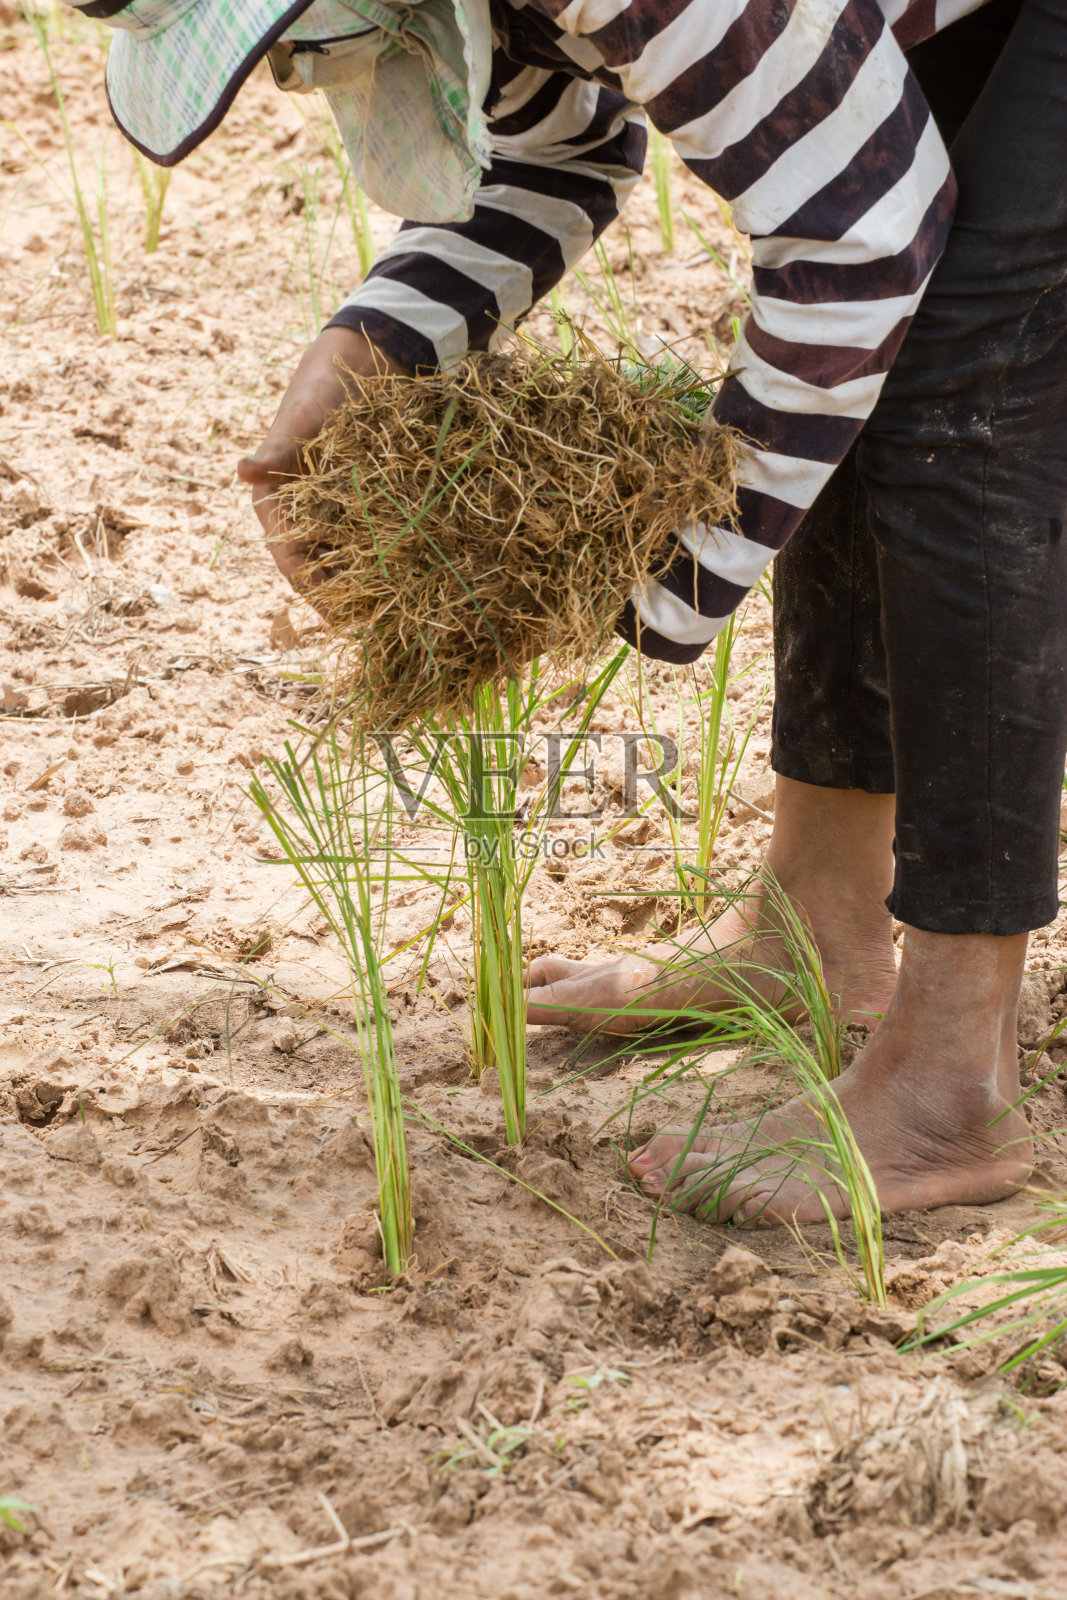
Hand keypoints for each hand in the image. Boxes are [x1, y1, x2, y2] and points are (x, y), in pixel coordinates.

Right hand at [237, 325, 406, 605]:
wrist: (360, 362)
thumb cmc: (320, 388)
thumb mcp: (300, 419)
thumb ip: (276, 450)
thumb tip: (243, 471)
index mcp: (277, 504)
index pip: (292, 559)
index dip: (314, 589)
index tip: (340, 617)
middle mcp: (304, 516)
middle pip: (320, 569)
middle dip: (345, 598)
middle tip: (377, 628)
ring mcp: (335, 513)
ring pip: (347, 561)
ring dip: (369, 587)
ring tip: (398, 615)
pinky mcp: (364, 504)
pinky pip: (374, 540)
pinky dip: (389, 560)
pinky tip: (415, 580)